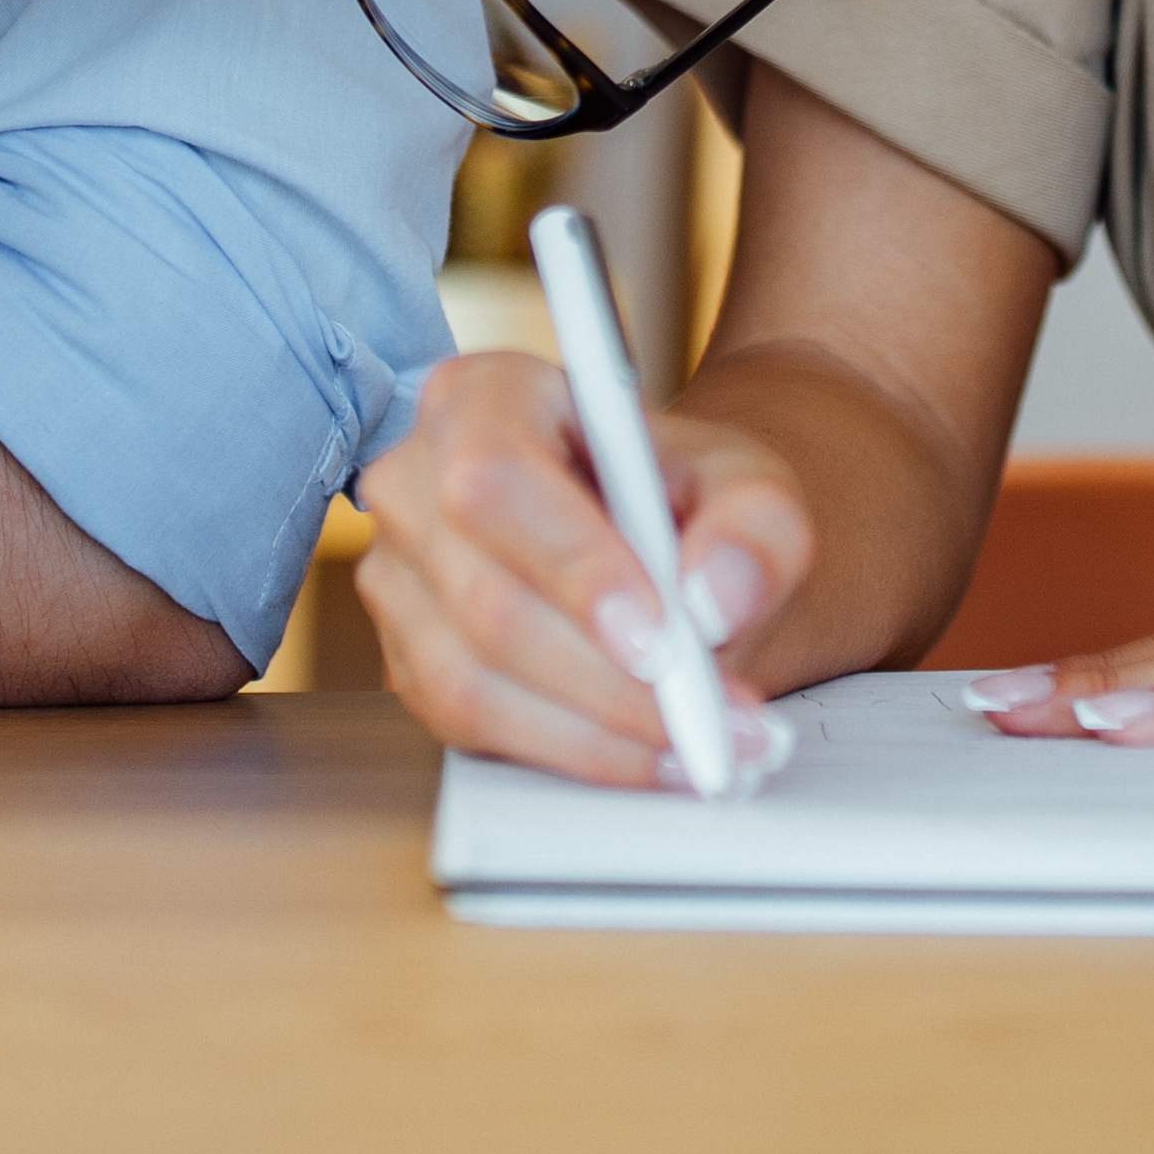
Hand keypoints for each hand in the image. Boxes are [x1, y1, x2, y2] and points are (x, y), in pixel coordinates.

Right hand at [351, 349, 807, 792]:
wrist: (663, 544)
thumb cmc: (688, 498)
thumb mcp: (751, 486)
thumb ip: (755, 525)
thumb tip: (713, 598)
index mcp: (484, 396)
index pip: (497, 476)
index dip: (571, 563)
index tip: (660, 636)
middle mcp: (415, 481)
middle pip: (485, 596)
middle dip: (608, 678)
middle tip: (716, 717)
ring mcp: (398, 577)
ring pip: (472, 678)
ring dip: (598, 731)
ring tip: (703, 746)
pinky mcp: (410, 661)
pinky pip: (472, 729)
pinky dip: (572, 754)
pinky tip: (651, 756)